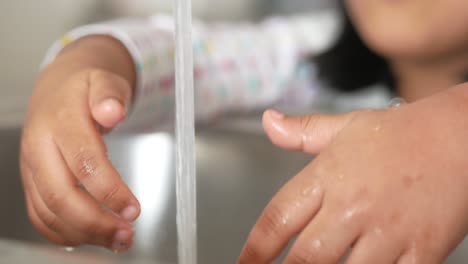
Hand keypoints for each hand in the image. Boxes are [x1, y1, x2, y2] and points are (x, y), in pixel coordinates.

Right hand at [20, 68, 139, 251]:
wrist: (58, 90)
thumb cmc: (85, 89)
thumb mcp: (105, 81)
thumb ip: (110, 95)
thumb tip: (113, 111)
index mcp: (60, 122)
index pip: (83, 161)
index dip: (109, 190)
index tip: (134, 210)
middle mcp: (40, 148)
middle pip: (60, 195)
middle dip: (95, 222)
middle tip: (127, 235)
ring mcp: (32, 168)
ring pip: (48, 212)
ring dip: (84, 233)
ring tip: (118, 240)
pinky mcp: (33, 182)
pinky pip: (41, 216)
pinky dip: (65, 233)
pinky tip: (92, 235)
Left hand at [238, 85, 467, 262]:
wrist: (461, 135)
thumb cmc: (403, 132)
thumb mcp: (346, 126)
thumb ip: (302, 132)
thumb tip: (269, 122)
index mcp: (328, 177)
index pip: (277, 219)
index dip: (254, 250)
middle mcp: (352, 207)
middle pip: (305, 258)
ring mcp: (387, 233)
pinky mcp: (422, 251)